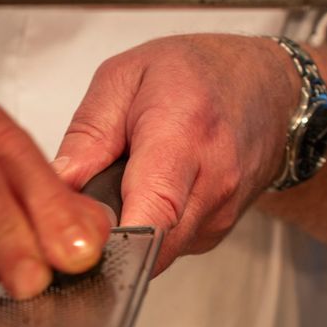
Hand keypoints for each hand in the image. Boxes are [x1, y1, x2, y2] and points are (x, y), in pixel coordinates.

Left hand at [54, 35, 299, 273]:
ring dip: (125, 232)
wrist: (269, 88)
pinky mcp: (214, 234)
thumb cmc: (199, 73)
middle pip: (147, 246)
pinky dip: (146, 229)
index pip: (153, 212)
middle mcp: (211, 183)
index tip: (82, 241)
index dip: (113, 238)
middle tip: (84, 208)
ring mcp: (218, 215)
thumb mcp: (126, 78)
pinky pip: (166, 246)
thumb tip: (56, 183)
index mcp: (183, 136)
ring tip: (121, 188)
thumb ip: (87, 133)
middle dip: (105, 237)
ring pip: (152, 252)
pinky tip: (146, 196)